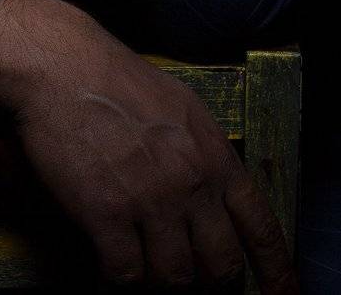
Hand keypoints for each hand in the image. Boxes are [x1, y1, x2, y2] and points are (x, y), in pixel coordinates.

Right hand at [0, 0, 299, 292]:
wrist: (63, 67)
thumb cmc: (119, 80)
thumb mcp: (182, 106)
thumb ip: (205, 153)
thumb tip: (216, 197)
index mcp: (214, 155)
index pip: (260, 227)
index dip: (276, 272)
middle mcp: (191, 183)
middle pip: (221, 267)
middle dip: (214, 285)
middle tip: (198, 284)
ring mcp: (149, 202)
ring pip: (174, 279)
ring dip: (164, 283)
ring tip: (149, 270)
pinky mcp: (106, 216)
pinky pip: (125, 276)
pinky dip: (121, 281)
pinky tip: (113, 267)